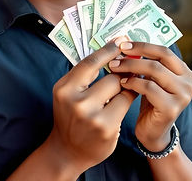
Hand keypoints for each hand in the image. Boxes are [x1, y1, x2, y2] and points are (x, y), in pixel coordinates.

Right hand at [47, 41, 137, 174]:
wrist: (66, 151)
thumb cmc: (70, 116)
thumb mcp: (68, 92)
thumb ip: (84, 74)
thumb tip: (111, 50)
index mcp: (65, 88)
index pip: (91, 62)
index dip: (109, 50)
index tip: (121, 40)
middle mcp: (76, 102)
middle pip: (111, 76)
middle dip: (121, 74)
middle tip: (126, 71)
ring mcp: (92, 117)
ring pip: (121, 89)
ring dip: (126, 86)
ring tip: (124, 88)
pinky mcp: (107, 128)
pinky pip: (125, 104)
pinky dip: (127, 99)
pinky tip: (123, 101)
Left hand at [108, 40, 191, 151]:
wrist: (153, 133)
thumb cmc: (151, 101)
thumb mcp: (152, 79)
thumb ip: (147, 63)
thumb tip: (125, 44)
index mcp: (185, 71)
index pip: (164, 50)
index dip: (143, 45)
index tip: (124, 45)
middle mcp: (189, 82)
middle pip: (160, 58)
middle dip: (135, 55)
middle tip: (116, 55)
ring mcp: (183, 95)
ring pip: (154, 70)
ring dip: (131, 67)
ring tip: (116, 68)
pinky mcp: (172, 108)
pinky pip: (149, 87)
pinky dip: (133, 82)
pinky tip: (123, 83)